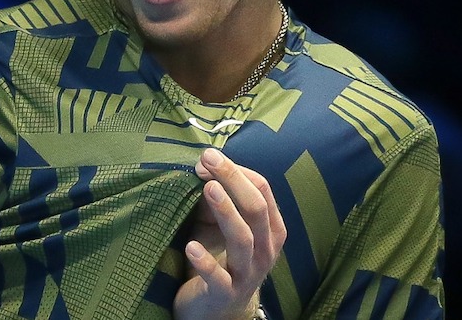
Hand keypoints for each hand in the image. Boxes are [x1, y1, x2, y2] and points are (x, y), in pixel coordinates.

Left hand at [172, 148, 285, 319]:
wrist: (216, 308)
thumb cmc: (219, 257)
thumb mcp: (218, 224)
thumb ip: (215, 197)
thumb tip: (203, 164)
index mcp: (270, 229)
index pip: (262, 190)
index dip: (236, 171)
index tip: (209, 157)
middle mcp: (265, 250)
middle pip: (256, 209)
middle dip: (233, 181)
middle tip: (208, 160)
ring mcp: (248, 273)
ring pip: (243, 239)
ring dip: (226, 212)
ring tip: (208, 189)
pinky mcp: (226, 293)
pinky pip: (218, 278)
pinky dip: (206, 262)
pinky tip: (191, 246)